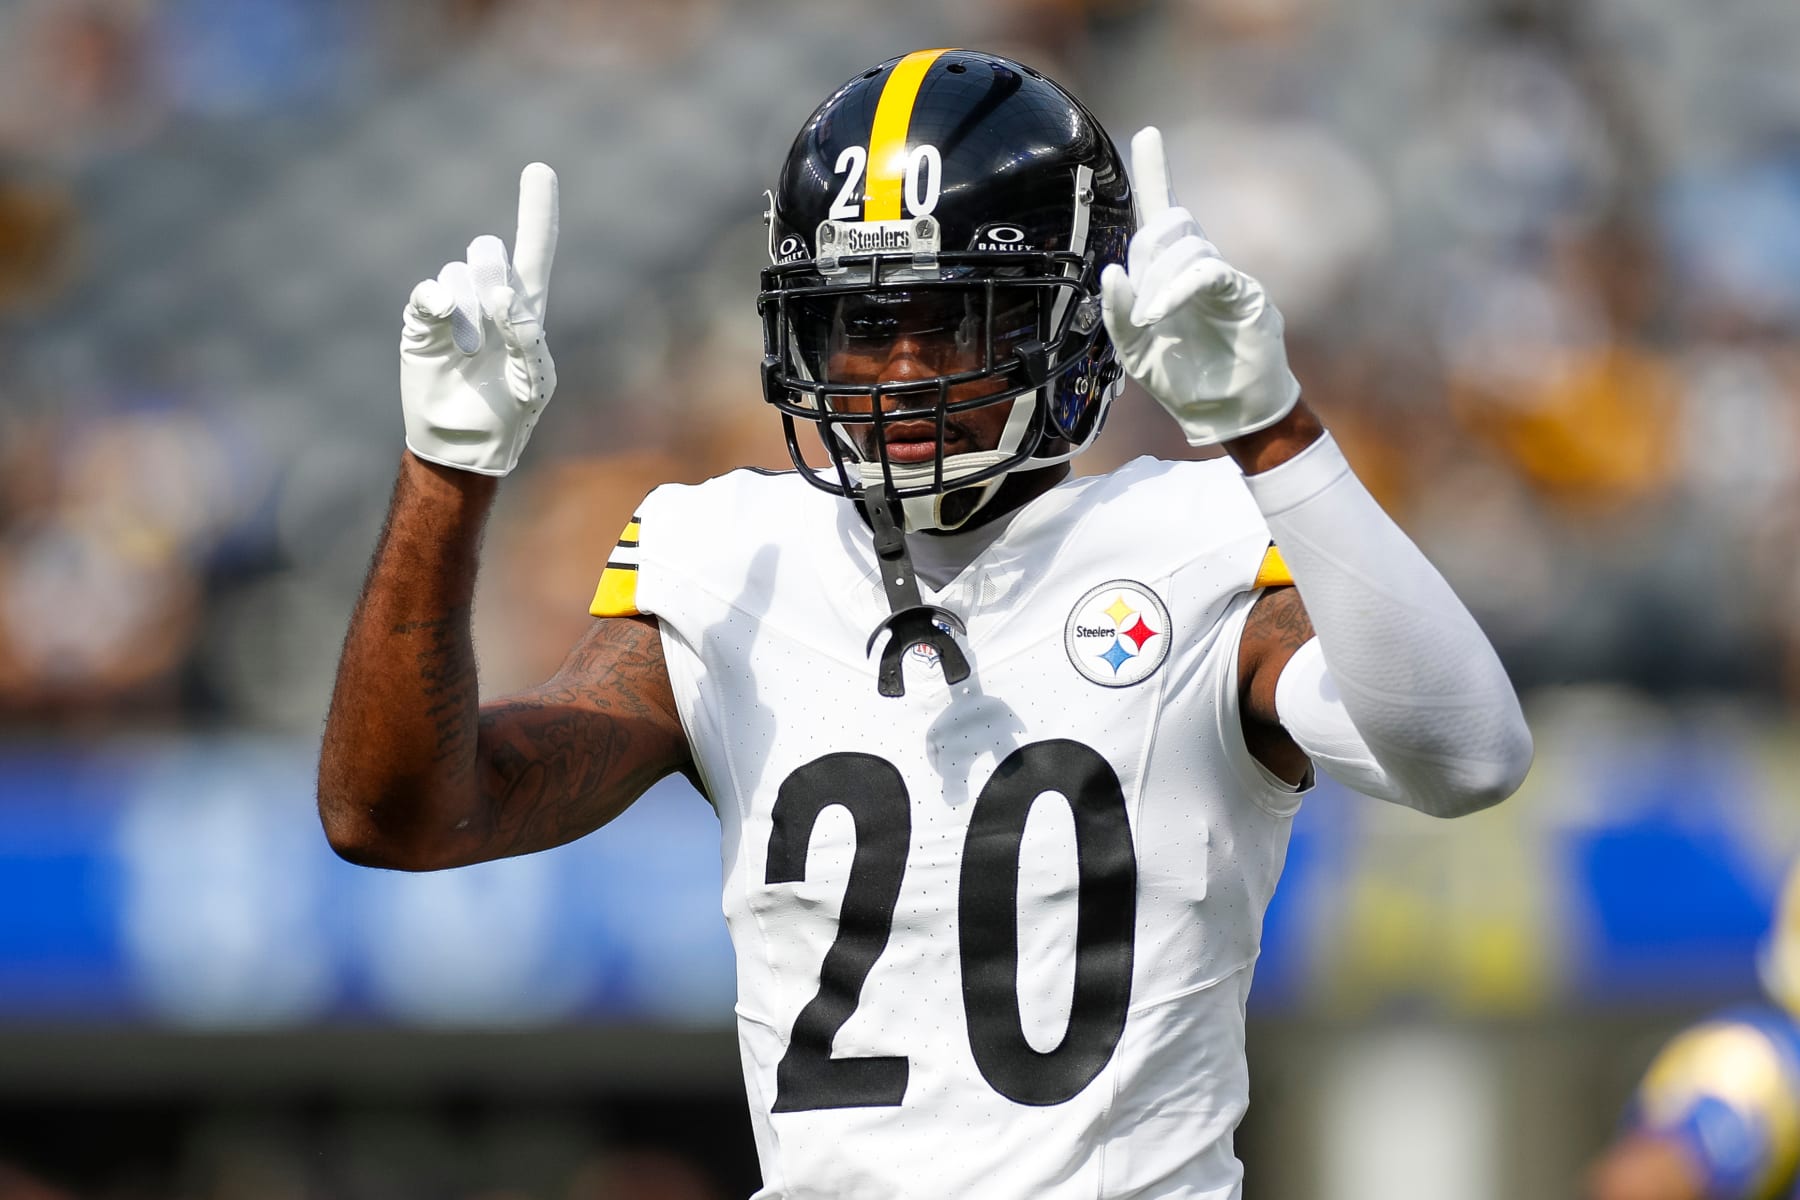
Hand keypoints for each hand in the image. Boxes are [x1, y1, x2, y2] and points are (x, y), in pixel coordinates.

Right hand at [400, 162, 559, 475]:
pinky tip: (443, 319)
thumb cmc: (510, 412)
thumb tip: (503, 300)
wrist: (464, 441)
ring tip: (471, 354)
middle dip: (494, 275)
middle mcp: (488, 298)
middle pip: (490, 251)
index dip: (537, 210)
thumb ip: (528, 339)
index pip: (534, 250)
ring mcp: (453, 307)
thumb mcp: (534, 382)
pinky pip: (427, 293)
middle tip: (497, 315)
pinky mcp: (422, 321)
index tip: (539, 168)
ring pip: (458, 273)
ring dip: (470, 317)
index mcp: (525, 308)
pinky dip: (437, 303)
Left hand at [1100, 128, 1299, 446]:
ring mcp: (1223, 276)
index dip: (1154, 172)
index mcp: (1169, 273)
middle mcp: (1198, 265)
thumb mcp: (1133, 349)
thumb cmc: (1182, 378)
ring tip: (1152, 322)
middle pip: (1168, 224)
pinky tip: (1161, 313)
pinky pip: (1206, 271)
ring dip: (1158, 283)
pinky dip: (1178, 289)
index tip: (1146, 133)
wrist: (1224, 412)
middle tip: (1142, 309)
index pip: (1160, 212)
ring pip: (1185, 245)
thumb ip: (1116, 312)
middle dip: (1145, 256)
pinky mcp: (1243, 293)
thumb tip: (1112, 271)